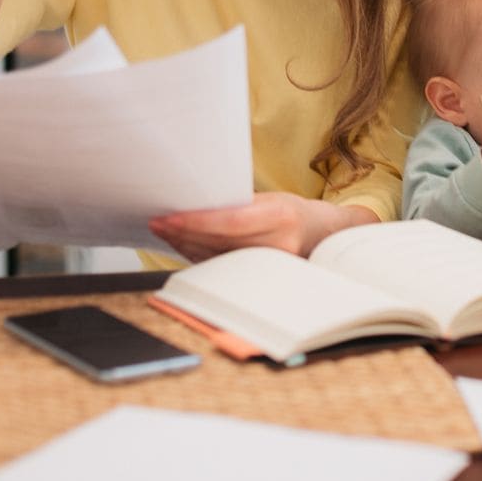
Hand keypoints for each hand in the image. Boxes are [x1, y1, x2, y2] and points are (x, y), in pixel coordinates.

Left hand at [148, 195, 375, 261]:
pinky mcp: (261, 280)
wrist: (324, 238)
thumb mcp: (271, 200)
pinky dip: (199, 256)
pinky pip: (222, 268)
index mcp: (282, 217)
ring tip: (165, 231)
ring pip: (217, 258)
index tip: (168, 218)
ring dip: (186, 246)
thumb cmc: (293, 212)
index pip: (230, 222)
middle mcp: (278, 245)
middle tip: (157, 223)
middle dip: (184, 233)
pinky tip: (183, 245)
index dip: (196, 222)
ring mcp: (271, 267)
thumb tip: (194, 203)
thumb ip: (239, 204)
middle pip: (219, 242)